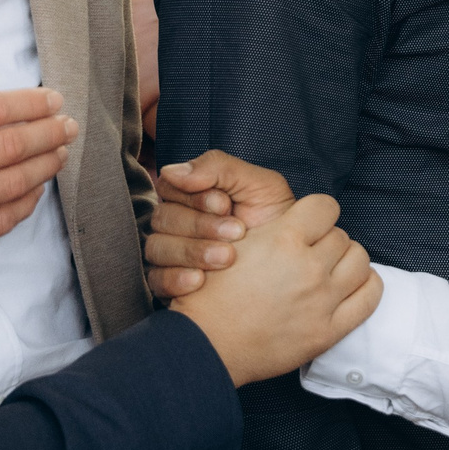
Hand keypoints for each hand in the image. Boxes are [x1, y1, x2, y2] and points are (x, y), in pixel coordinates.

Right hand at [143, 151, 297, 298]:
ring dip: (192, 251)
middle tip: (236, 232)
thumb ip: (217, 167)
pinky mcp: (170, 281)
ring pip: (157, 247)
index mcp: (191, 193)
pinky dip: (176, 279)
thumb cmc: (274, 218)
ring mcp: (171, 252)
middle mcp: (176, 221)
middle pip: (163, 218)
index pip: (168, 187)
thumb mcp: (257, 183)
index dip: (196, 197)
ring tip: (226, 258)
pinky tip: (200, 280)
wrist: (292, 258)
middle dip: (200, 225)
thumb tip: (171, 170)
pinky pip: (157, 279)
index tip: (226, 205)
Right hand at [168, 193, 380, 384]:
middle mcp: (307, 268)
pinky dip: (365, 285)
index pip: (325, 206)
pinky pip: (369, 297)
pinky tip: (348, 286)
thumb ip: (270, 226)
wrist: (205, 346)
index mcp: (282, 239)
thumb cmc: (210, 296)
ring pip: (359, 260)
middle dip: (324, 240)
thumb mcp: (231, 244)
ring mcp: (321, 301)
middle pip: (340, 235)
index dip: (315, 213)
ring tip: (326, 269)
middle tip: (306, 253)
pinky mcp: (327, 331)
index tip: (306, 223)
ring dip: (345, 260)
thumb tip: (296, 216)